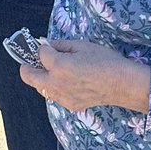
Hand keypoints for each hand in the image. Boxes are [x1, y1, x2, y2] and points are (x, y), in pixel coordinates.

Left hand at [19, 39, 150, 112]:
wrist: (122, 84)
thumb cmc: (105, 61)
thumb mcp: (82, 45)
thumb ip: (61, 44)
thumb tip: (46, 44)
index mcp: (59, 65)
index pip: (40, 54)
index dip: (43, 48)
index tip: (48, 46)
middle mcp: (56, 83)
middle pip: (28, 76)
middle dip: (28, 66)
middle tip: (34, 60)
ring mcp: (62, 97)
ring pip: (40, 87)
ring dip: (41, 77)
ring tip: (54, 70)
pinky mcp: (70, 105)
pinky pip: (54, 95)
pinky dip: (54, 87)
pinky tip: (67, 81)